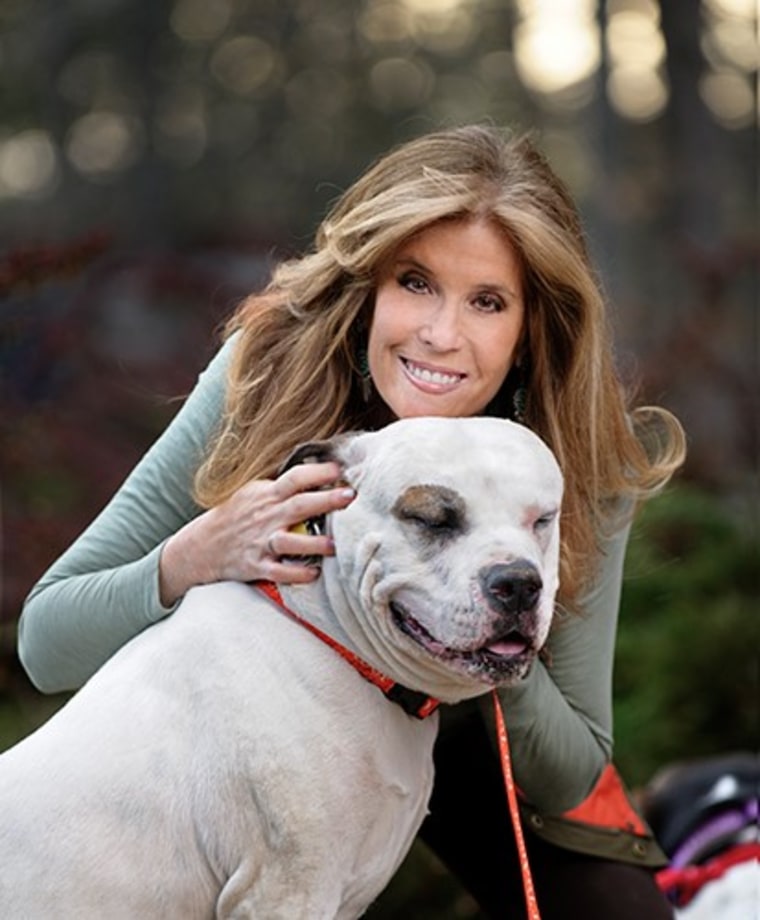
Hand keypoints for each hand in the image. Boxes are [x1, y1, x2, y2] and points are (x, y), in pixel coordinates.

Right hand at [159, 462, 354, 605]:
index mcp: (267, 494)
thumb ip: (284, 485)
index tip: (340, 469)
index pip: (294, 478)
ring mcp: (261, 541)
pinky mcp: (256, 565)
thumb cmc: (237, 515)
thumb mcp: (255, 492)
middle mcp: (266, 516)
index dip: (317, 471)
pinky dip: (296, 573)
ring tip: (335, 545)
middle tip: (350, 496)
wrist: (202, 546)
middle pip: (299, 505)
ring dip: (314, 543)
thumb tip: (322, 471)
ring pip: (290, 542)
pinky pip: (279, 571)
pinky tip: (314, 573)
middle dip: (326, 500)